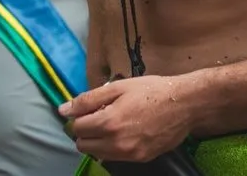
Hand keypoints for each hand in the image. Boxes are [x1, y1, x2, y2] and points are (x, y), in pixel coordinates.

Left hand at [59, 76, 189, 162]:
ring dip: (97, 141)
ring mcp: (129, 154)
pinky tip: (123, 132)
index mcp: (108, 122)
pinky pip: (115, 158)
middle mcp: (116, 143)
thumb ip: (87, 99)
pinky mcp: (140, 159)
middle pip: (83, 145)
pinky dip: (112, 147)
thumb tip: (63, 110)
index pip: (77, 128)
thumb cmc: (150, 90)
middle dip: (85, 131)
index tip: (87, 109)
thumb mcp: (117, 87)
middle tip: (97, 116)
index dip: (78, 117)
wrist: (183, 104)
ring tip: (110, 123)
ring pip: (98, 154)